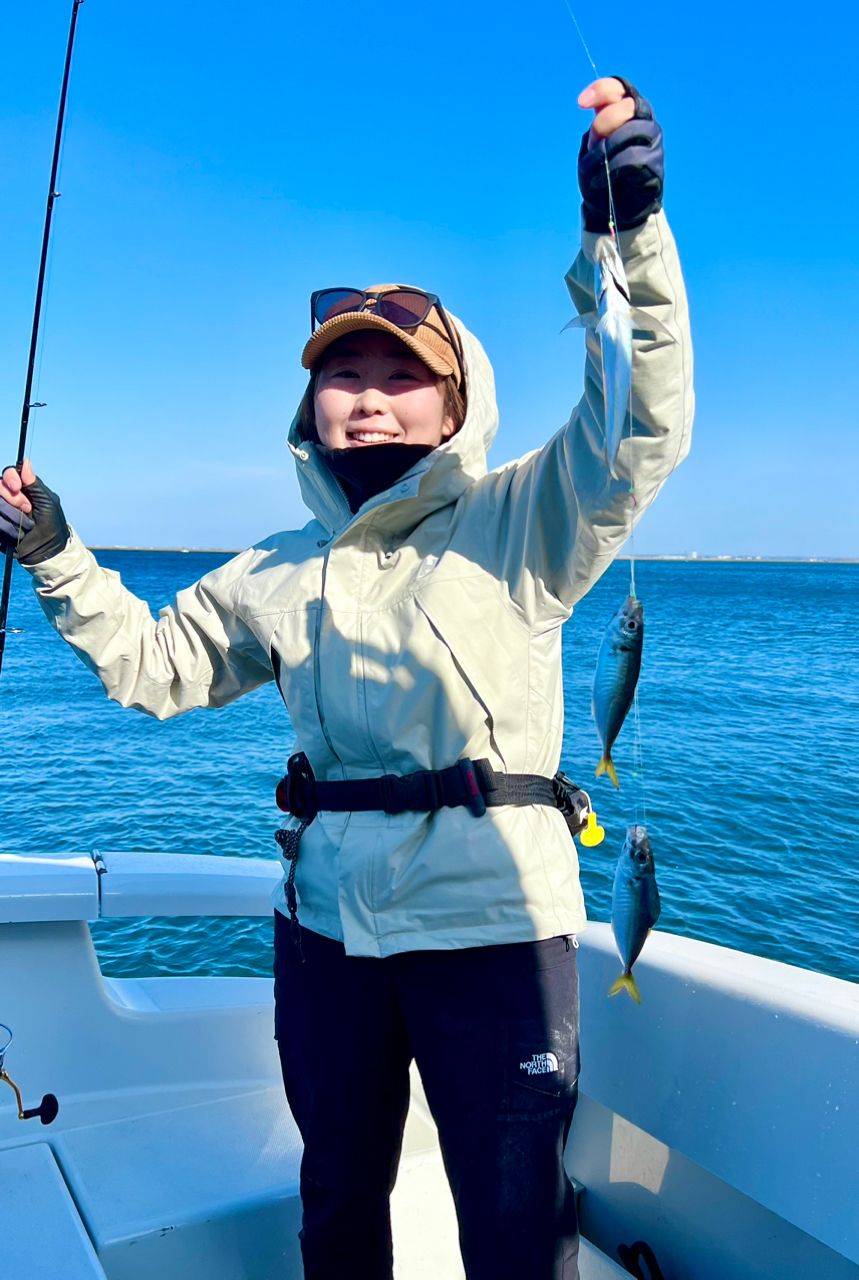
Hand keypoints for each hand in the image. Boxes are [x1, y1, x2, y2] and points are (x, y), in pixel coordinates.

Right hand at [0, 459, 69, 564]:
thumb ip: (34, 484)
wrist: (47, 551)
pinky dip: (7, 527)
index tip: (17, 487)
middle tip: (27, 509)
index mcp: (23, 489)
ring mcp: (2, 511)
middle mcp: (9, 498)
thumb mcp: (47, 502)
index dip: (9, 478)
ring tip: (25, 524)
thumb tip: (25, 462)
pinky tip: (17, 533)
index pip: (8, 474)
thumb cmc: (52, 525)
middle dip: (13, 499)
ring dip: (12, 515)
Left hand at [577, 76, 663, 232]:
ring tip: (594, 168)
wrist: (616, 206)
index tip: (580, 104)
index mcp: (629, 111)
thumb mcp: (596, 145)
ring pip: (631, 131)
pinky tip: (601, 179)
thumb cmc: (604, 172)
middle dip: (604, 123)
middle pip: (627, 106)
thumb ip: (599, 124)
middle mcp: (646, 121)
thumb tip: (595, 106)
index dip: (601, 90)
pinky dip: (612, 168)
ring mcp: (653, 142)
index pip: (620, 87)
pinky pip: (633, 158)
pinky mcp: (654, 164)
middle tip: (593, 143)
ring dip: (606, 150)